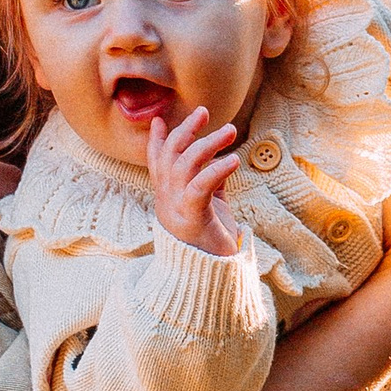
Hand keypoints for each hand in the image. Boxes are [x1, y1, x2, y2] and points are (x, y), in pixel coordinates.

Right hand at [149, 104, 242, 256]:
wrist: (209, 278)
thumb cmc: (210, 242)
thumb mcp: (209, 207)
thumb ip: (210, 184)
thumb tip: (220, 160)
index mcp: (167, 197)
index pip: (157, 163)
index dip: (156, 141)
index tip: (158, 120)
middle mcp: (166, 200)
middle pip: (170, 156)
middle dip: (185, 130)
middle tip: (203, 111)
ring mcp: (176, 209)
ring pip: (185, 165)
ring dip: (207, 144)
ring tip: (231, 130)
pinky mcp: (193, 219)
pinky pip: (200, 187)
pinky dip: (216, 170)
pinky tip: (233, 160)